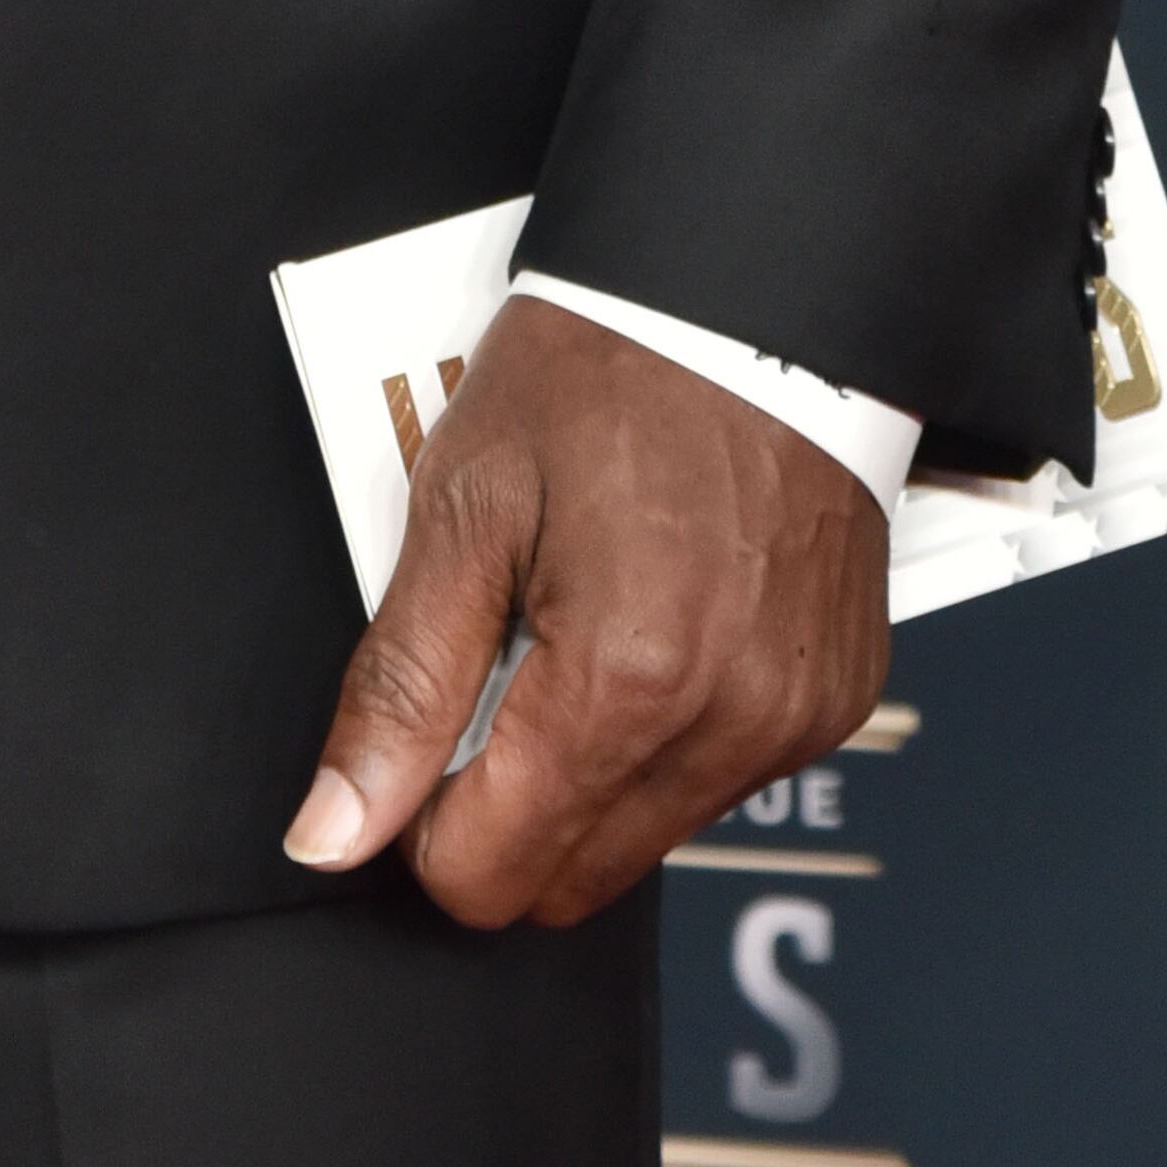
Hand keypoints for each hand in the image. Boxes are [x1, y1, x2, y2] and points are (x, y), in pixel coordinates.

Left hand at [284, 295, 888, 930]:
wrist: (748, 287)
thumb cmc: (603, 367)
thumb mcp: (464, 501)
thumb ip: (400, 686)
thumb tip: (330, 833)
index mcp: (624, 682)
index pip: (488, 874)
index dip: (424, 818)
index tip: (423, 726)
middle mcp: (727, 723)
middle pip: (569, 879)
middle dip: (504, 803)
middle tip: (492, 662)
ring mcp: (794, 718)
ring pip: (645, 839)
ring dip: (587, 770)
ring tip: (574, 622)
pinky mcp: (836, 699)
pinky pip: (722, 780)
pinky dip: (667, 732)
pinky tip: (651, 618)